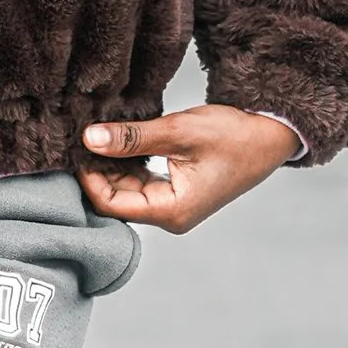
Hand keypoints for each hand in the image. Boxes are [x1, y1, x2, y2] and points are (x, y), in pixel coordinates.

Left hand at [79, 104, 298, 230]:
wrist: (270, 135)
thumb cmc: (235, 135)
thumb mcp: (179, 132)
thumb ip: (132, 137)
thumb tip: (90, 139)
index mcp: (172, 211)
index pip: (111, 204)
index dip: (88, 178)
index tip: (77, 149)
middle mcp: (171, 216)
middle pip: (116, 199)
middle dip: (97, 171)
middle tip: (82, 138)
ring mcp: (174, 206)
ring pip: (127, 190)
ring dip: (112, 166)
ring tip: (100, 136)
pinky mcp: (177, 192)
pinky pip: (141, 183)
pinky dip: (128, 164)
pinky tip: (120, 141)